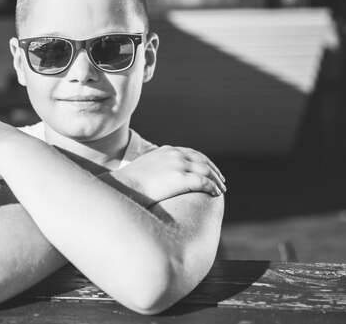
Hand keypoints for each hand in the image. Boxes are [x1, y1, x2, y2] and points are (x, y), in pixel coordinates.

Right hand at [111, 145, 225, 203]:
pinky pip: (203, 181)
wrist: (124, 185)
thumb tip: (156, 178)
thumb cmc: (130, 182)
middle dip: (214, 170)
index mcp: (167, 150)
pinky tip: (215, 194)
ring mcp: (178, 165)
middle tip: (221, 181)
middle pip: (202, 160)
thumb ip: (155, 169)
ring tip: (221, 189)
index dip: (204, 162)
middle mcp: (175, 155)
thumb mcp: (144, 168)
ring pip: (206, 171)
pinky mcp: (180, 178)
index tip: (210, 170)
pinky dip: (212, 187)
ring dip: (216, 180)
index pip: (192, 153)